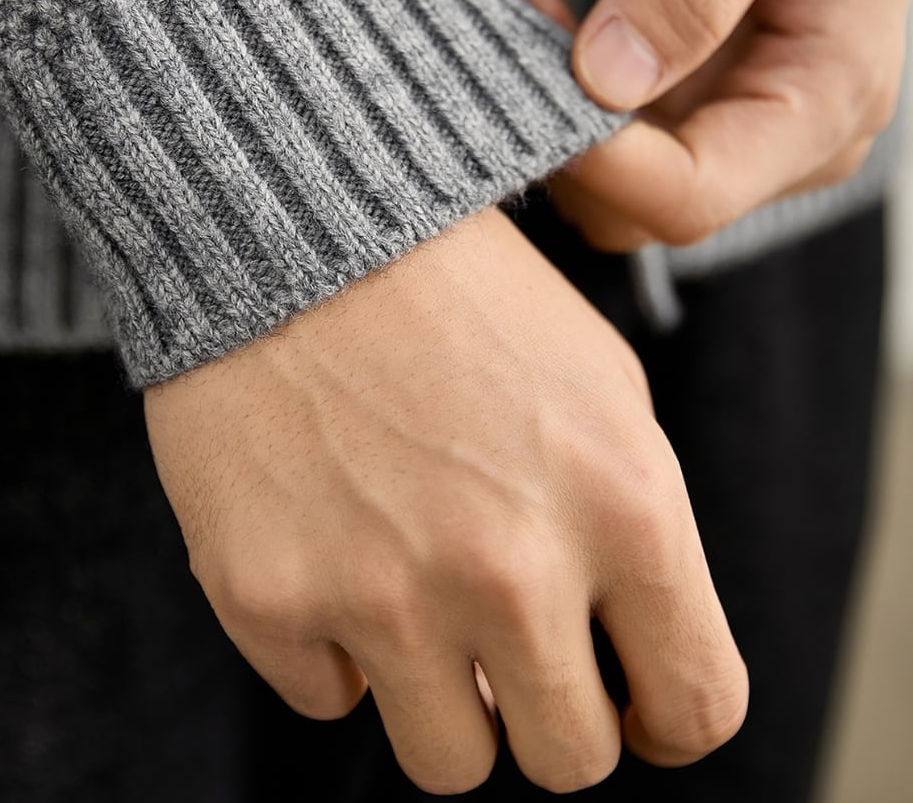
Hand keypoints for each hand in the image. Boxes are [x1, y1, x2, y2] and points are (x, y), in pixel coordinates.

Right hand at [145, 204, 746, 793]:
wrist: (290, 215)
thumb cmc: (454, 288)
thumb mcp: (597, 381)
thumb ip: (634, 530)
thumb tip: (617, 663)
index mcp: (621, 501)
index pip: (696, 705)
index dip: (667, 717)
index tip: (632, 702)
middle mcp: (512, 567)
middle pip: (570, 761)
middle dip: (549, 710)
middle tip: (509, 639)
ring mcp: (382, 593)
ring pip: (449, 762)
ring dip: (442, 692)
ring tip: (413, 589)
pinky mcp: (266, 598)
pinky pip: (328, 697)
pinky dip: (334, 642)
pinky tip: (327, 540)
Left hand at [505, 0, 912, 249]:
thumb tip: (608, 78)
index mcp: (831, 97)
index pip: (695, 193)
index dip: (598, 162)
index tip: (522, 82)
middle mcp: (791, 135)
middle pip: (646, 209)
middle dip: (563, 140)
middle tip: (507, 40)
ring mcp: (741, 120)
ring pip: (618, 182)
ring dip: (553, 115)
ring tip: (522, 14)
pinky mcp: (697, 97)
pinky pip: (615, 134)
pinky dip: (561, 89)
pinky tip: (539, 15)